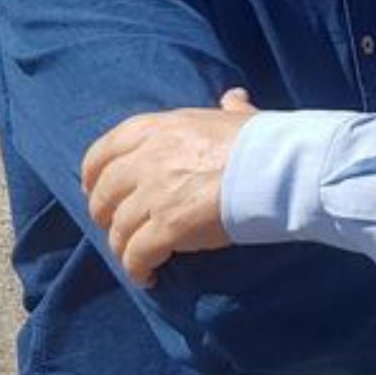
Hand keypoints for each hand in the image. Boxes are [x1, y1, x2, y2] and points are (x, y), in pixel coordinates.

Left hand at [81, 89, 257, 286]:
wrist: (282, 167)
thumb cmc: (265, 142)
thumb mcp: (238, 117)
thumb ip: (229, 109)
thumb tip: (234, 97)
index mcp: (157, 129)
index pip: (102, 153)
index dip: (93, 178)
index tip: (97, 193)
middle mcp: (148, 158)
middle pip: (104, 195)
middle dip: (106, 217)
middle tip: (119, 230)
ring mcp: (155, 193)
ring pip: (118, 229)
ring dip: (124, 248)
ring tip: (138, 259)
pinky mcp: (168, 226)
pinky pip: (137, 255)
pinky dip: (137, 269)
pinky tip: (149, 277)